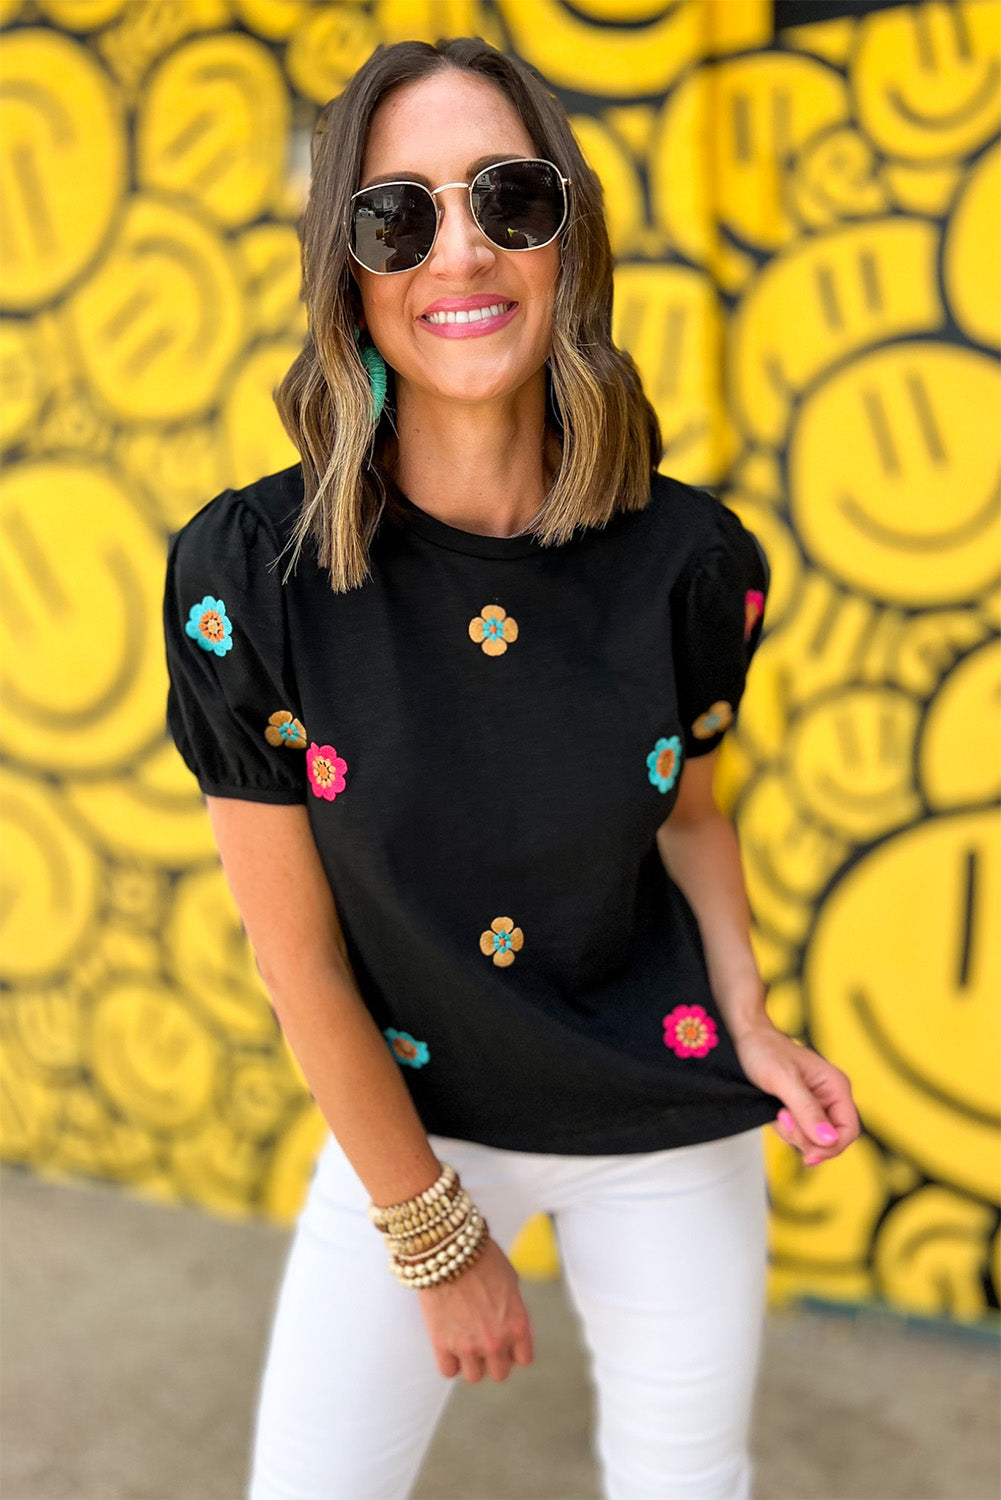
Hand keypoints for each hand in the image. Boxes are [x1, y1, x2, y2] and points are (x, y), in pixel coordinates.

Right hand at [418, 1235, 534, 1382]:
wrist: (449, 1248)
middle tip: (483, 1342)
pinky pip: (448, 1371)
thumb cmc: (481, 1257)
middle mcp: (496, 1341)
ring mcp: (468, 1346)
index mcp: (517, 1325)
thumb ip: (513, 1309)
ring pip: (474, 1376)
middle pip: (499, 1373)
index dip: (514, 1350)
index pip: (523, 1359)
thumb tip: (510, 1322)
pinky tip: (449, 1345)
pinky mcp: (442, 1344)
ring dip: (471, 1362)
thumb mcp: (510, 1281)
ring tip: (464, 1343)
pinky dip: (449, 1362)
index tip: (506, 1343)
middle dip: (493, 1358)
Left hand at [733, 1019, 860, 1165]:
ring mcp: (816, 1105)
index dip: (831, 1147)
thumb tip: (829, 1139)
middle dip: (805, 1137)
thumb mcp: (784, 1080)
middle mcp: (830, 1097)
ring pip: (813, 1139)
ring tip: (778, 1110)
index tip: (808, 1154)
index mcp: (836, 1086)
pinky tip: (775, 1112)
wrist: (747, 1038)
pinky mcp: (801, 1110)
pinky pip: (799, 1133)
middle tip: (783, 1118)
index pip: (848, 1130)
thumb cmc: (765, 1050)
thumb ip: (807, 1110)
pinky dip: (786, 1129)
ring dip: (792, 1132)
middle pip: (830, 1139)